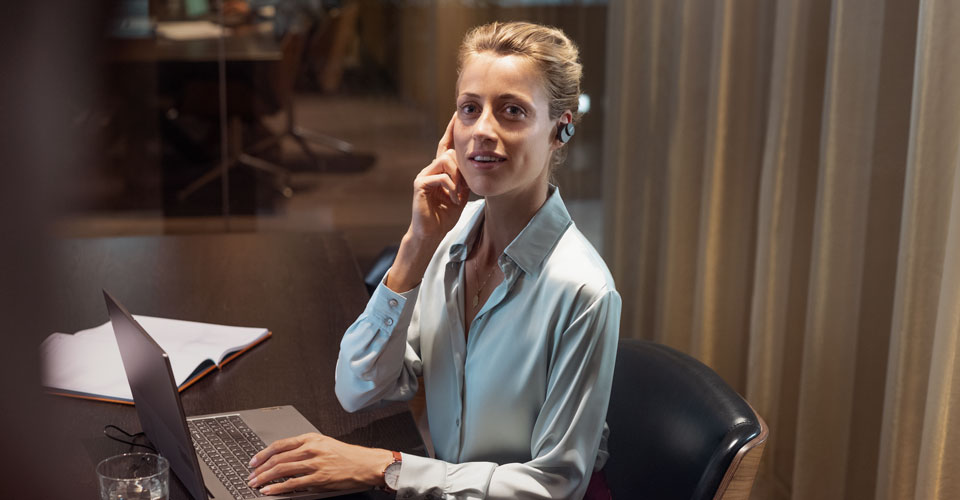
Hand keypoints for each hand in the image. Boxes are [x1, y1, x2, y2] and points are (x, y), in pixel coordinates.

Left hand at [246, 433, 393, 494]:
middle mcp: (312, 449)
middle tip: (250, 475)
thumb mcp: (325, 444)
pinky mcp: (319, 478)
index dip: (263, 453)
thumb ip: (305, 449)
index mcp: (311, 438)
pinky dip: (278, 488)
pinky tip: (270, 491)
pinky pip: (293, 484)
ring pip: (282, 470)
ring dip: (265, 478)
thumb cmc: (348, 456)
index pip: (280, 444)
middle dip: (260, 468)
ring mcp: (315, 464)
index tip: (253, 460)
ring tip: (255, 484)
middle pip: (278, 458)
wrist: (367, 464)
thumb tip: (284, 458)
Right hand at [409, 112, 470, 242]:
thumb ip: (465, 179)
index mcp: (440, 170)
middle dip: (462, 168)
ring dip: (457, 178)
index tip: (457, 114)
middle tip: (465, 188)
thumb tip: (475, 166)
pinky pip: (440, 176)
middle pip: (450, 152)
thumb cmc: (445, 215)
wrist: (431, 232)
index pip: (446, 144)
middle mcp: (430, 168)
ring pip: (445, 161)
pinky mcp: (420, 184)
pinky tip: (454, 200)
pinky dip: (451, 188)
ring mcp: (424, 175)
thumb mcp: (461, 194)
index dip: (451, 129)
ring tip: (459, 194)